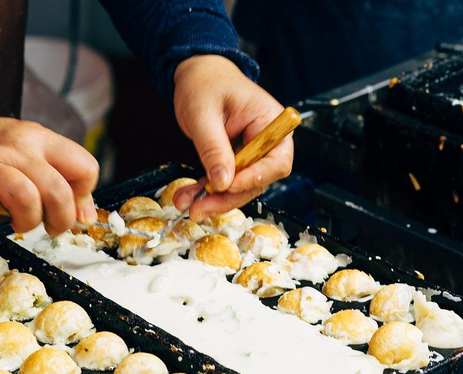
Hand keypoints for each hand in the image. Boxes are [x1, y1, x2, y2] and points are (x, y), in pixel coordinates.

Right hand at [0, 115, 98, 235]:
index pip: (84, 168)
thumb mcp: (36, 152)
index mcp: (40, 139)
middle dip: (60, 220)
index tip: (69, 206)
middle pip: (57, 191)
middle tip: (49, 225)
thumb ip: (65, 180)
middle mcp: (16, 148)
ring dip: (27, 221)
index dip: (82, 196)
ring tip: (19, 221)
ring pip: (24, 198)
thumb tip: (86, 218)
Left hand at [171, 55, 293, 220]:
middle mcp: (266, 139)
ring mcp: (251, 150)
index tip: (227, 185)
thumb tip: (222, 181)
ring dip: (213, 199)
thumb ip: (214, 148)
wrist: (195, 73)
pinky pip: (225, 180)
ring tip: (186, 204)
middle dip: (227, 197)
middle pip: (257, 180)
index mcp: (270, 121)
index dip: (254, 178)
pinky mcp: (235, 157)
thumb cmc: (204, 83)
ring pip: (239, 186)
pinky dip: (206, 190)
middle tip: (199, 209)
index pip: (276, 160)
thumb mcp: (204, 115)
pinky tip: (188, 197)